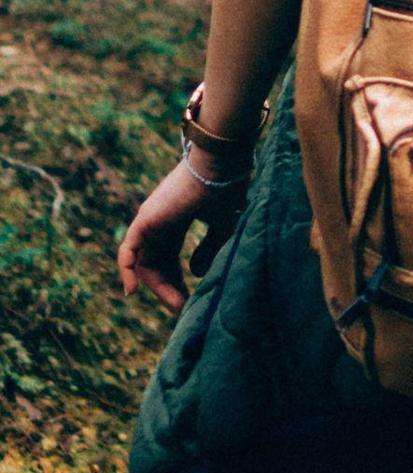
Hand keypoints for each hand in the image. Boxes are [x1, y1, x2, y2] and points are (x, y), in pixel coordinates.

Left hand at [117, 152, 246, 312]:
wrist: (220, 166)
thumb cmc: (225, 191)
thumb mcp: (222, 226)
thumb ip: (208, 249)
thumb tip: (195, 274)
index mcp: (177, 217)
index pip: (169, 254)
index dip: (177, 278)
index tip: (190, 299)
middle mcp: (160, 218)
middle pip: (156, 261)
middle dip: (168, 286)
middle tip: (183, 307)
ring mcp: (150, 219)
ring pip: (144, 261)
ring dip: (158, 285)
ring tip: (177, 305)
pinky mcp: (144, 220)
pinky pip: (128, 251)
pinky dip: (127, 271)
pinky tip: (132, 291)